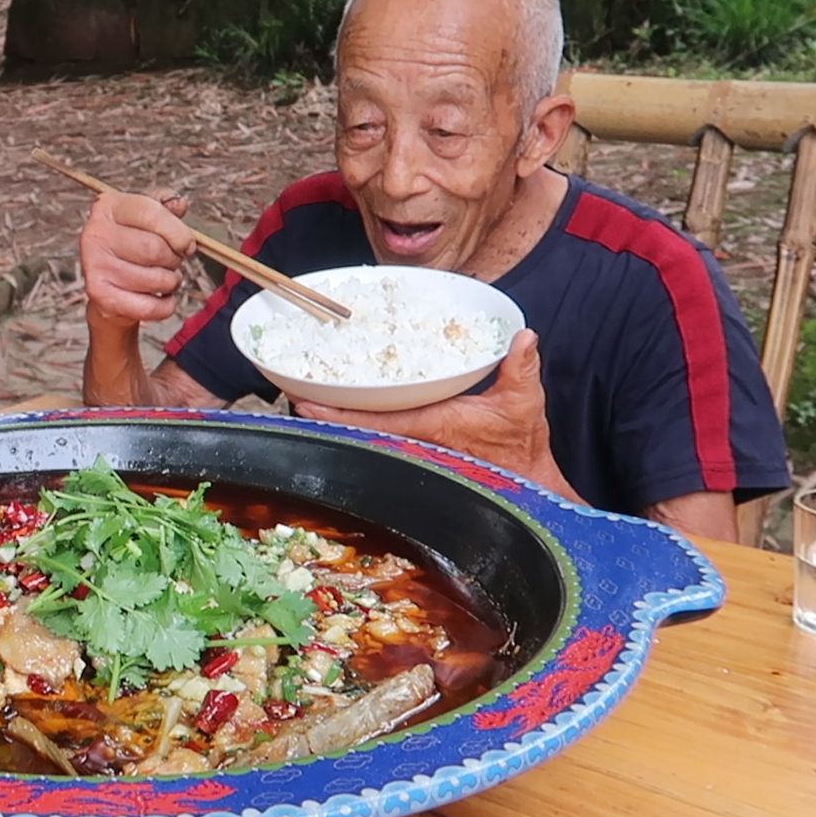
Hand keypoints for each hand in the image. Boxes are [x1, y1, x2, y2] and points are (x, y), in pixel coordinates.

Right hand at [79, 189, 195, 328]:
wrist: (107, 282)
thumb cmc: (132, 245)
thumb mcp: (146, 217)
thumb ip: (165, 206)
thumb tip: (179, 205)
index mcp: (109, 207)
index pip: (151, 213)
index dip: (178, 232)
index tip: (187, 245)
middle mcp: (97, 234)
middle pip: (155, 249)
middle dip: (174, 259)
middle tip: (172, 262)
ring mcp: (95, 265)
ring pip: (156, 279)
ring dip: (171, 282)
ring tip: (164, 279)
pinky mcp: (99, 295)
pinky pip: (149, 307)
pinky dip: (165, 306)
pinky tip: (162, 298)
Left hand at [292, 330, 578, 500]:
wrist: (524, 481)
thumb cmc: (521, 442)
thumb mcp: (524, 401)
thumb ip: (520, 368)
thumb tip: (524, 336)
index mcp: (432, 425)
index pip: (375, 419)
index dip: (338, 413)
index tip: (305, 403)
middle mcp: (415, 440)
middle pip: (359, 427)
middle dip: (325, 413)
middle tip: (290, 393)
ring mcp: (414, 446)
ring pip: (366, 432)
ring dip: (336, 419)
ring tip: (302, 399)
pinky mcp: (419, 447)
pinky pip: (380, 433)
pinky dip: (356, 422)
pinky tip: (336, 412)